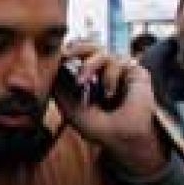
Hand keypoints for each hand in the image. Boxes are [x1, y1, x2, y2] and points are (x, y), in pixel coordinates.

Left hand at [55, 42, 165, 176]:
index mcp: (87, 80)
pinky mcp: (133, 71)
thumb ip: (61, 93)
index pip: (77, 57)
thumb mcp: (72, 112)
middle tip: (67, 53)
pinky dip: (109, 76)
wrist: (126, 138)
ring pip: (101, 51)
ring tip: (83, 81)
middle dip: (77, 47)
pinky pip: (118, 61)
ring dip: (89, 65)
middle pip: (89, 46)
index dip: (68, 52)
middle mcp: (102, 73)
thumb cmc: (100, 128)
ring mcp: (118, 71)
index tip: (57, 54)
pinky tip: (110, 93)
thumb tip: (49, 72)